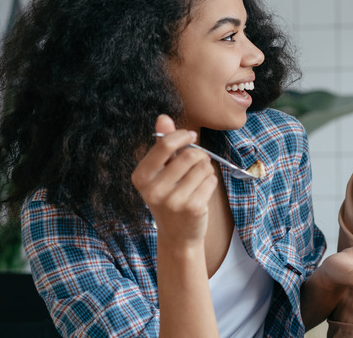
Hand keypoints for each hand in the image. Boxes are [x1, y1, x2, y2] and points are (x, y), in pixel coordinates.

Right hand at [131, 115, 217, 244]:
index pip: (164, 146)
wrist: (177, 234)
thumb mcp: (161, 172)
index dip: (182, 136)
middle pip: (189, 155)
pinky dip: (211, 181)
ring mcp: (173, 201)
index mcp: (141, 177)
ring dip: (206, 169)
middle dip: (199, 155)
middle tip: (198, 163)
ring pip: (203, 167)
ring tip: (198, 179)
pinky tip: (202, 192)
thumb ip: (163, 145)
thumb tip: (163, 118)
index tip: (191, 135)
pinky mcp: (192, 208)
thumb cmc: (169, 197)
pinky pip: (211, 180)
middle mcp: (153, 190)